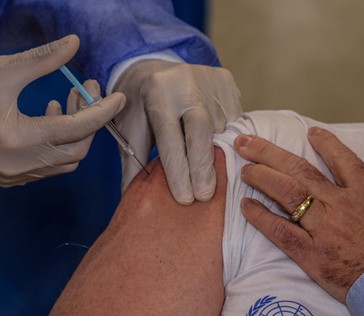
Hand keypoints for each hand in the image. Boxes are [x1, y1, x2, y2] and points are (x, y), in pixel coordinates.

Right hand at [0, 35, 125, 185]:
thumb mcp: (1, 72)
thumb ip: (42, 59)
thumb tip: (74, 44)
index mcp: (22, 139)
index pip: (78, 128)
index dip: (102, 111)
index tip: (119, 96)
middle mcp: (23, 165)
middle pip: (77, 150)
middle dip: (88, 120)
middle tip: (83, 91)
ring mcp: (16, 176)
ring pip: (64, 161)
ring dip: (72, 134)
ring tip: (61, 101)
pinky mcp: (10, 179)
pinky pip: (47, 167)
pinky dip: (56, 145)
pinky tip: (45, 119)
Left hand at [113, 60, 241, 204]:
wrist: (151, 66)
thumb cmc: (138, 105)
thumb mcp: (129, 131)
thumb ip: (132, 163)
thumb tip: (132, 201)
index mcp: (156, 93)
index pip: (170, 138)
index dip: (178, 171)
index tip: (186, 199)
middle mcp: (185, 82)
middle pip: (201, 130)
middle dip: (203, 166)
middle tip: (205, 196)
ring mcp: (209, 78)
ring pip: (221, 127)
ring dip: (218, 155)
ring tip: (213, 177)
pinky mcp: (226, 80)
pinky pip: (233, 117)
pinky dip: (228, 138)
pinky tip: (220, 150)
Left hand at [235, 127, 363, 301]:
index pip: (340, 159)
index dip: (324, 143)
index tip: (309, 133)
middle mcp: (339, 203)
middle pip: (298, 170)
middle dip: (269, 153)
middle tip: (247, 144)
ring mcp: (322, 227)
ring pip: (285, 193)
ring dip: (260, 178)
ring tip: (244, 170)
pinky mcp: (310, 253)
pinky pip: (279, 230)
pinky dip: (260, 216)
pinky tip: (245, 206)